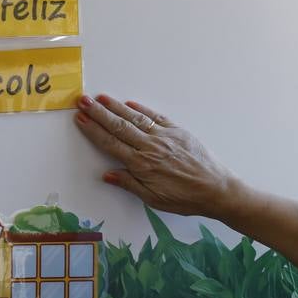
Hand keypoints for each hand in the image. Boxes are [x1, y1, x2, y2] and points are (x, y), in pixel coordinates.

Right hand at [73, 94, 240, 218]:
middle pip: (119, 126)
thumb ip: (130, 184)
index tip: (80, 119)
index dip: (93, 130)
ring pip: (135, 118)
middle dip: (98, 113)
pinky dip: (141, 109)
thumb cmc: (186, 198)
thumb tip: (107, 175)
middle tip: (82, 101)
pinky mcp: (177, 131)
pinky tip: (129, 104)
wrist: (217, 189)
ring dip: (115, 107)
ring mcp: (164, 136)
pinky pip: (155, 117)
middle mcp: (150, 146)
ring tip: (100, 98)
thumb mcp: (154, 199)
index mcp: (142, 164)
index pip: (111, 143)